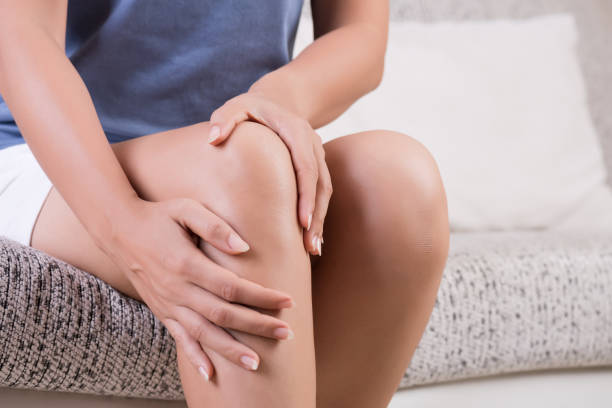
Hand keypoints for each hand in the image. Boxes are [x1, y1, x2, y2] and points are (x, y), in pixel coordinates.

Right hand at [96, 197, 295, 380]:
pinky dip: (195, 357)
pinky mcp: (161, 311)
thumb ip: (215, 227)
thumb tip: (244, 248)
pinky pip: (179, 339)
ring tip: (257, 363)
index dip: (261, 297)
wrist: (119, 230)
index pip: (232, 287)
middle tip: (286, 333)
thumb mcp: (186, 209)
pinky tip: (210, 373)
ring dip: (231, 350)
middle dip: (257, 326)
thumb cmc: (159, 216)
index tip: (287, 301)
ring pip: (204, 333)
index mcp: (187, 264)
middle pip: (223, 315)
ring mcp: (168, 304)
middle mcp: (177, 289)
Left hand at [208, 92, 332, 255]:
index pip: (306, 165)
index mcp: (296, 130)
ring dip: (320, 220)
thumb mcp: (234, 106)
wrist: (277, 100)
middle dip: (316, 215)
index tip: (301, 221)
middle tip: (309, 246)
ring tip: (312, 249)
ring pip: (324, 191)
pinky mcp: (316, 167)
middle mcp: (313, 144)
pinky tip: (310, 238)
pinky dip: (317, 215)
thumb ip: (223, 120)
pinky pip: (321, 193)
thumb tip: (213, 138)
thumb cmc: (251, 108)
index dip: (305, 194)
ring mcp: (317, 156)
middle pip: (320, 184)